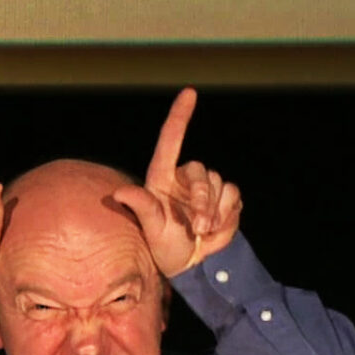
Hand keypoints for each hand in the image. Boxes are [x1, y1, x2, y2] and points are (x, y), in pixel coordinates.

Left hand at [112, 88, 241, 275]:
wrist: (188, 263)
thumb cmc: (162, 244)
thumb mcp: (151, 228)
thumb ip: (142, 206)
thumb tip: (120, 192)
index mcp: (162, 177)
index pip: (171, 139)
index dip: (180, 115)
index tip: (189, 92)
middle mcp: (184, 177)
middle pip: (202, 174)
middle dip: (202, 202)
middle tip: (198, 228)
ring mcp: (205, 186)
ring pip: (220, 185)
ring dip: (214, 212)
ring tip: (202, 232)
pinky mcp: (226, 197)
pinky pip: (234, 195)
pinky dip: (228, 215)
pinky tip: (215, 229)